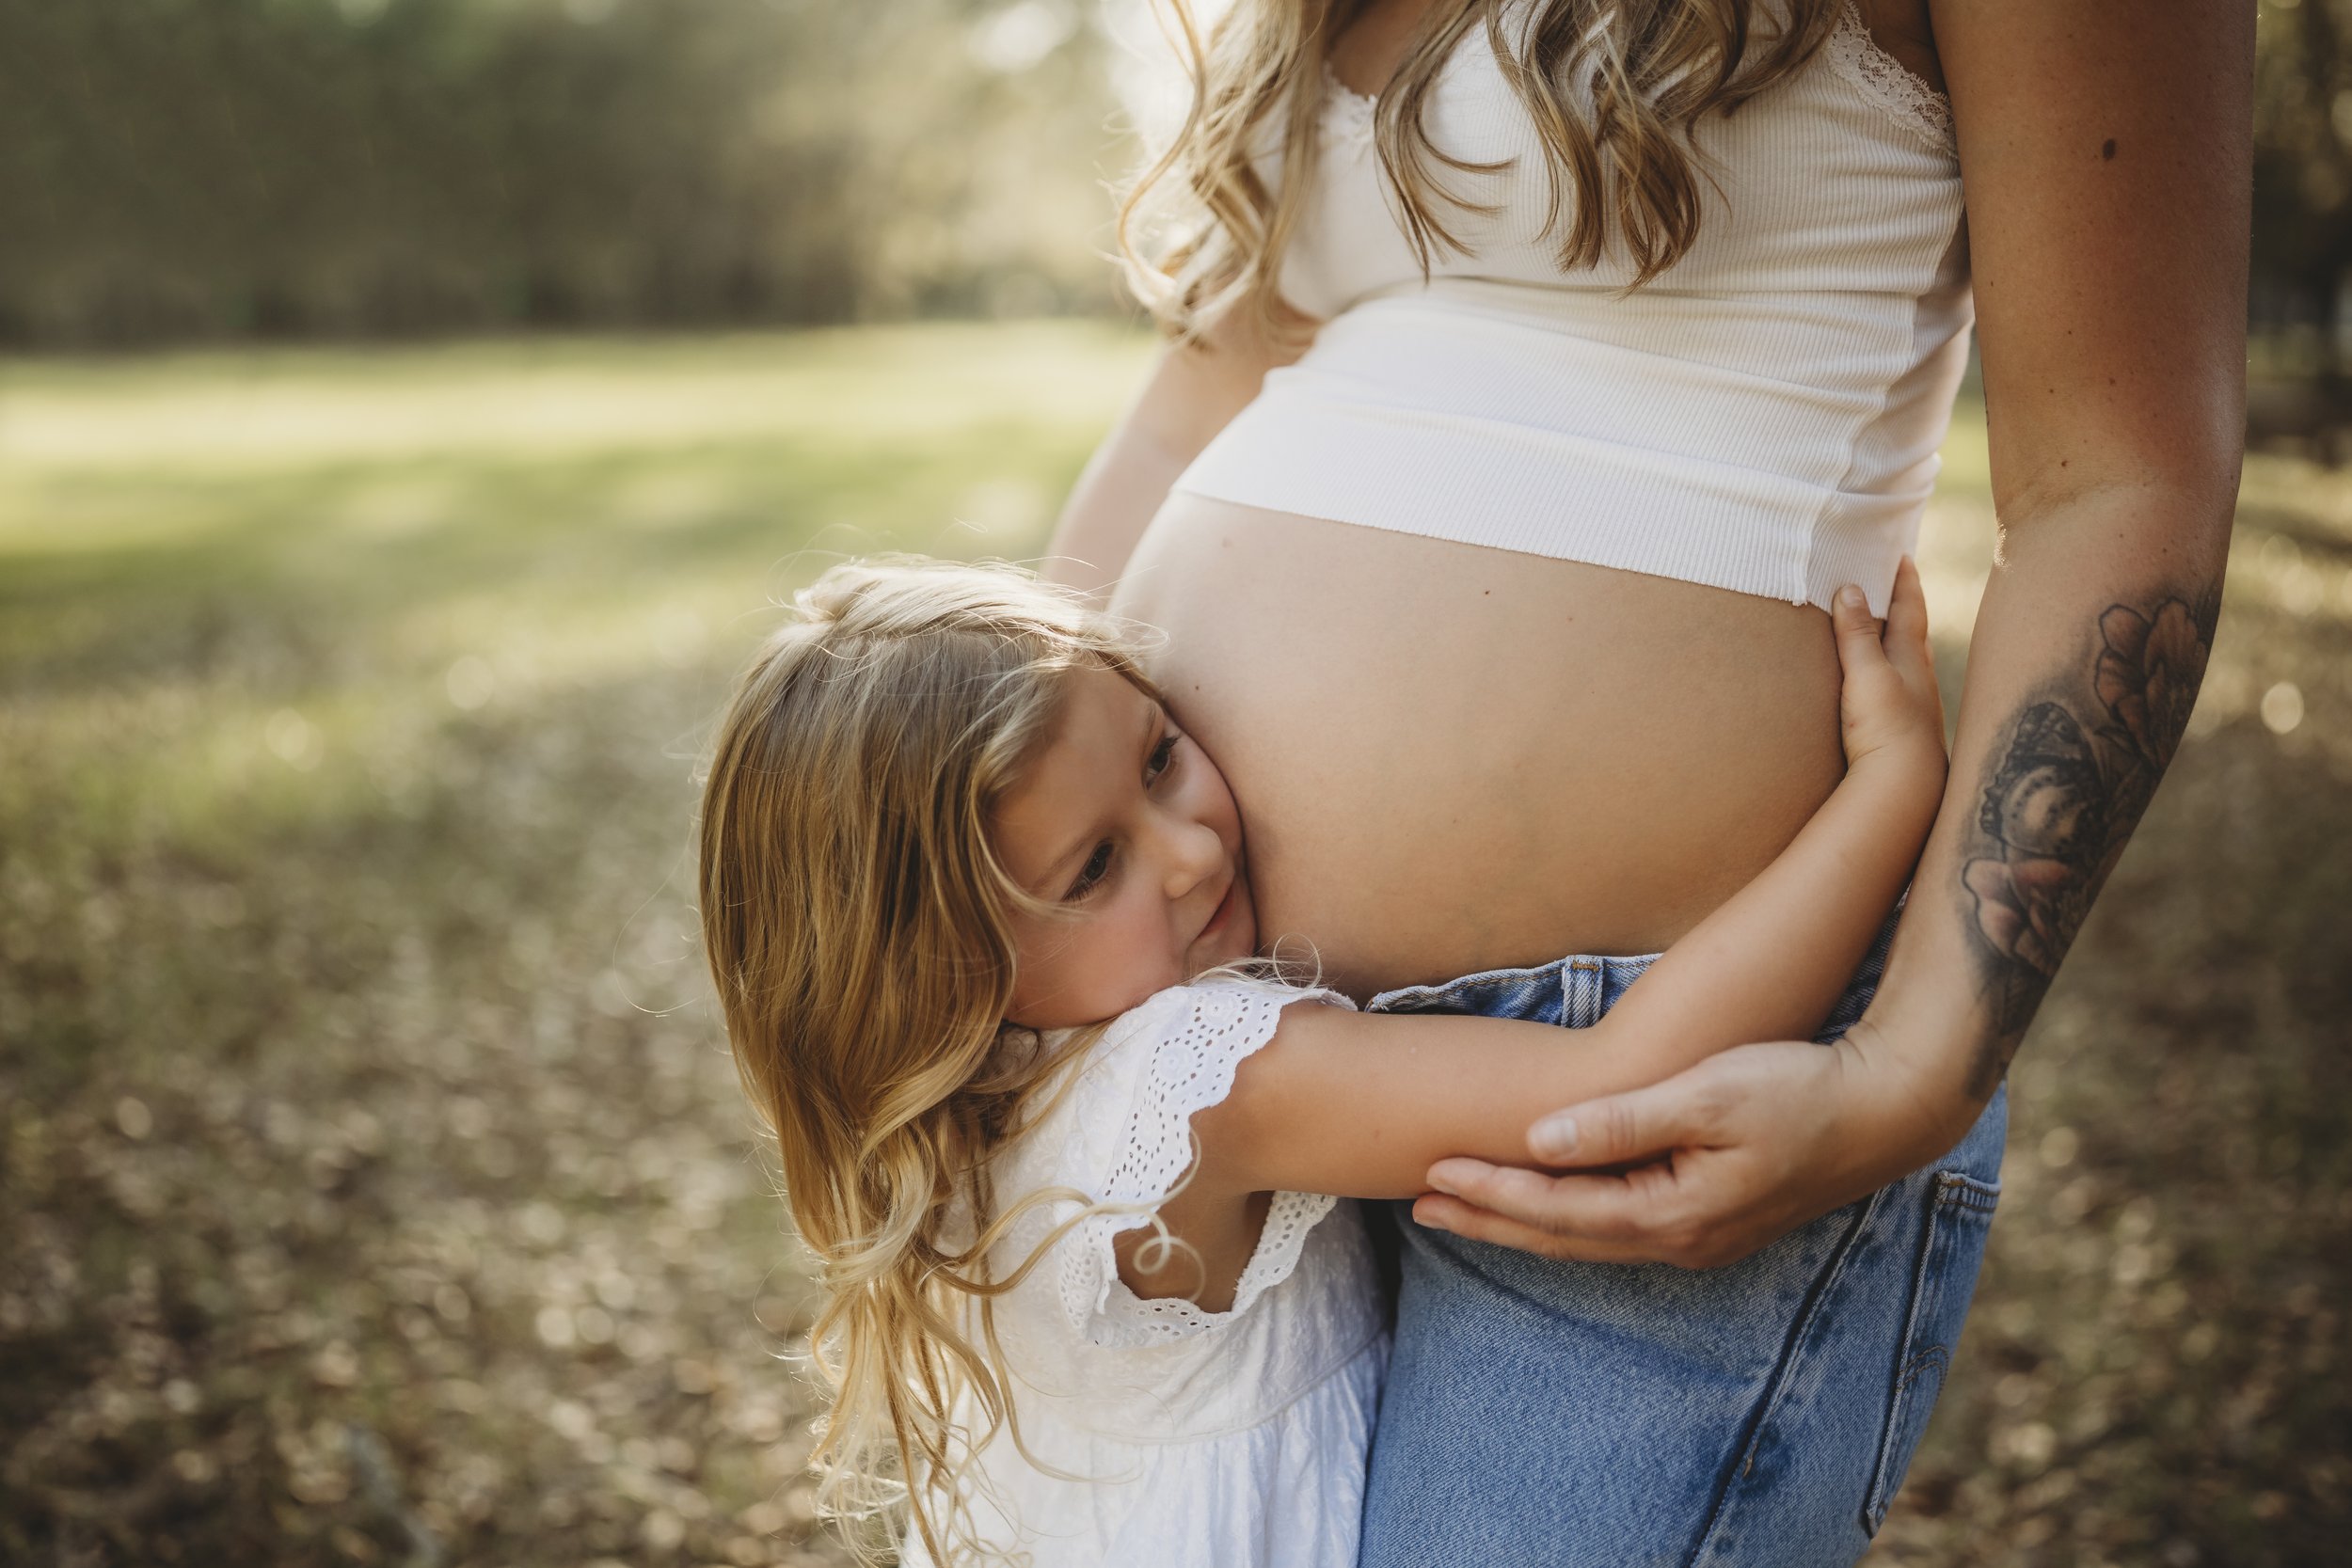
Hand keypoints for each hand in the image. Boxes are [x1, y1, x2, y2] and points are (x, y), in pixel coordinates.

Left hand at [1412, 1026, 1958, 1267]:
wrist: (1885, 1108)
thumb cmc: (1799, 1089)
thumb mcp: (1708, 1095)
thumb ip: (1622, 1122)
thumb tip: (1541, 1142)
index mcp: (1673, 1214)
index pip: (1558, 1211)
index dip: (1491, 1192)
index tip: (1431, 1171)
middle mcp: (1679, 1239)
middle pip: (1561, 1238)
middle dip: (1488, 1219)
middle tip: (1417, 1202)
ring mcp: (1697, 1236)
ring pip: (1586, 1238)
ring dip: (1521, 1222)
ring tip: (1461, 1206)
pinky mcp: (1709, 1219)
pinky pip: (1616, 1227)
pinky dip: (1566, 1218)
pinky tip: (1545, 1204)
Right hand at [1835, 556, 1945, 772]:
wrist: (1904, 787)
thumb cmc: (1887, 726)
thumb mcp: (1866, 673)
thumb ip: (1856, 633)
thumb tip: (1849, 588)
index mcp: (1911, 657)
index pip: (1910, 607)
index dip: (1904, 580)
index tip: (1902, 553)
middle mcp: (1919, 678)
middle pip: (1912, 632)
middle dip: (1903, 607)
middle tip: (1892, 584)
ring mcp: (1914, 706)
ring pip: (1907, 663)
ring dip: (1895, 642)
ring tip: (1880, 631)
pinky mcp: (1904, 732)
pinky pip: (1896, 690)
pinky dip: (1888, 675)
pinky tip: (1879, 687)